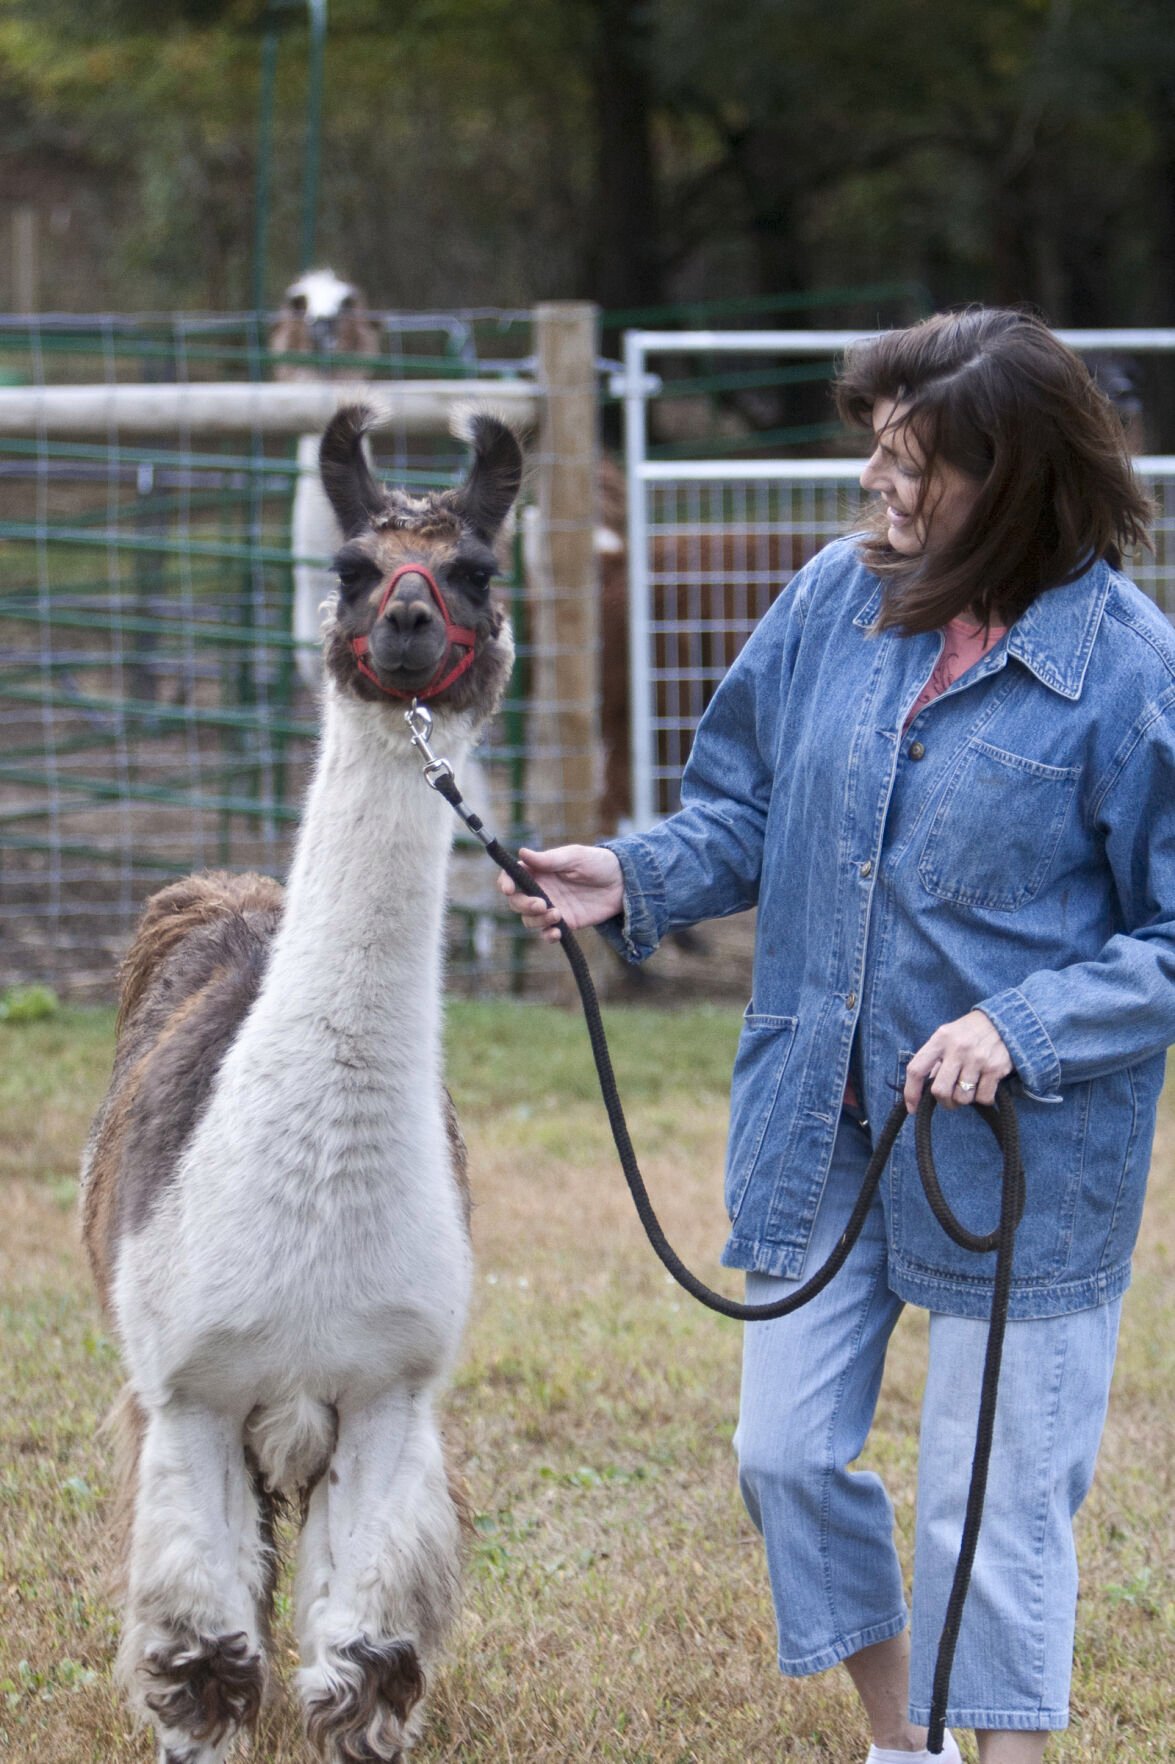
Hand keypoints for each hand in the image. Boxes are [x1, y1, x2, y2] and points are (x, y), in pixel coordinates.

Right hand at [497, 844, 623, 942]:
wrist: (624, 883)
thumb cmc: (599, 863)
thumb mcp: (575, 857)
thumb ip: (549, 859)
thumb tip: (521, 853)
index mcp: (540, 871)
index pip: (512, 877)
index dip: (505, 882)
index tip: (507, 889)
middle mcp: (541, 890)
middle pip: (517, 902)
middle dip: (524, 905)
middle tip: (542, 904)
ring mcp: (551, 907)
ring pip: (529, 920)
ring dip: (537, 921)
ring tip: (557, 915)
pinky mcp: (565, 923)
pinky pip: (547, 933)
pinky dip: (547, 936)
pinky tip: (557, 933)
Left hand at [904, 1009, 1012, 1112]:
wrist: (1004, 1021)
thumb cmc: (969, 1032)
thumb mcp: (947, 1036)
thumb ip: (935, 1060)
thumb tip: (924, 1089)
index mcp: (940, 1039)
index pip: (916, 1069)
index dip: (911, 1092)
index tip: (912, 1108)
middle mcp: (957, 1049)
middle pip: (940, 1090)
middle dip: (943, 1101)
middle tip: (949, 1099)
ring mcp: (977, 1059)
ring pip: (962, 1098)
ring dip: (963, 1100)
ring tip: (967, 1089)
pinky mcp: (995, 1069)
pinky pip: (983, 1098)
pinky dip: (982, 1098)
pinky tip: (983, 1086)